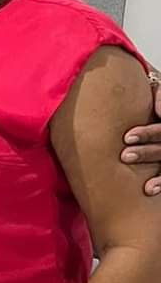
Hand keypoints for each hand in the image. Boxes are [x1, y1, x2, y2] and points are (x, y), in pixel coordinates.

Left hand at [122, 77, 160, 195]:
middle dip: (146, 153)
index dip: (147, 133)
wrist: (155, 114)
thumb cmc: (156, 104)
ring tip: (143, 185)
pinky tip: (148, 190)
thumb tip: (158, 111)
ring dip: (158, 175)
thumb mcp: (159, 92)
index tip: (126, 137)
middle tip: (124, 156)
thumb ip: (160, 96)